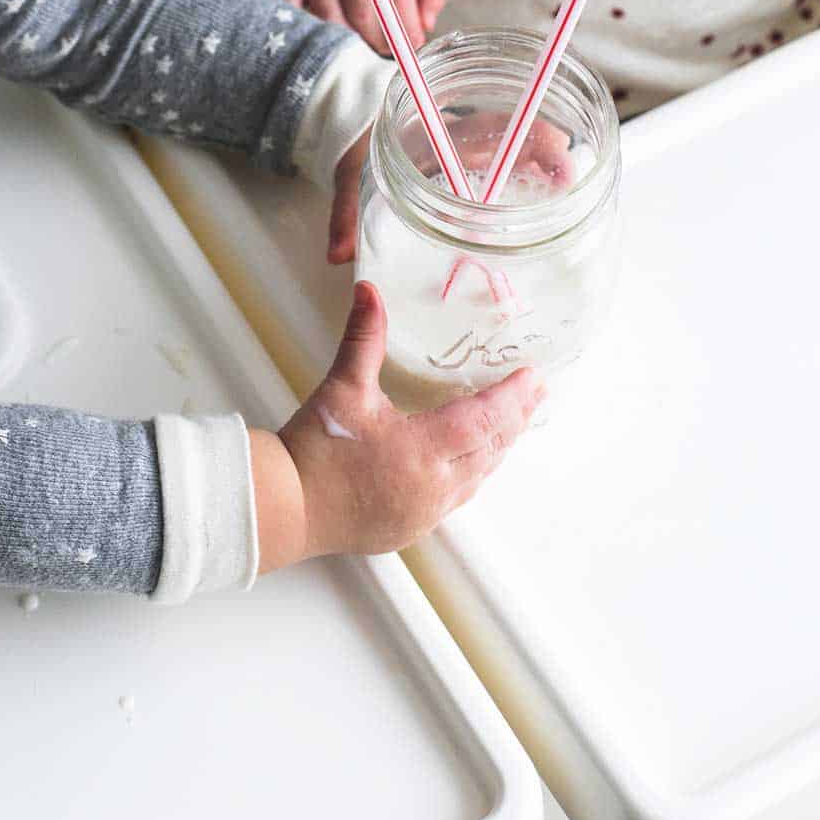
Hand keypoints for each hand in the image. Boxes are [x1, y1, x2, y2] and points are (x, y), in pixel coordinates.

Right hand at [250, 281, 542, 571]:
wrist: (284, 507)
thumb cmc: (314, 451)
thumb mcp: (343, 388)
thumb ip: (364, 338)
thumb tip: (370, 292)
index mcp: (421, 451)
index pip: (483, 420)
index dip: (512, 397)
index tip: (533, 377)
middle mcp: (433, 487)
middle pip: (490, 449)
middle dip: (516, 419)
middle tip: (536, 393)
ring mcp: (425, 512)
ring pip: (478, 477)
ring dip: (497, 447)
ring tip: (513, 423)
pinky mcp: (411, 527)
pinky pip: (458, 497)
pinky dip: (473, 472)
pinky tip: (473, 460)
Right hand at [278, 0, 448, 54]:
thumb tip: (426, 25)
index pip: (396, 0)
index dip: (405, 31)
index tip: (412, 46)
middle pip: (361, 16)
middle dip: (377, 43)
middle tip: (386, 52)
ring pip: (329, 21)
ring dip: (348, 43)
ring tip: (363, 49)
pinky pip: (297, 13)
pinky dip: (311, 30)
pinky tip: (327, 38)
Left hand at [325, 110, 571, 269]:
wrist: (352, 118)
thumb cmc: (355, 144)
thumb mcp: (349, 175)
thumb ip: (345, 213)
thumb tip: (337, 256)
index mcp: (436, 130)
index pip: (490, 126)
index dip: (527, 137)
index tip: (556, 148)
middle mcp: (459, 134)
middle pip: (516, 134)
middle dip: (548, 149)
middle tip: (574, 178)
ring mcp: (468, 145)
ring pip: (517, 145)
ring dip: (545, 161)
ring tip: (572, 188)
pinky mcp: (471, 158)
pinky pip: (509, 158)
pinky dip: (532, 170)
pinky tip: (551, 193)